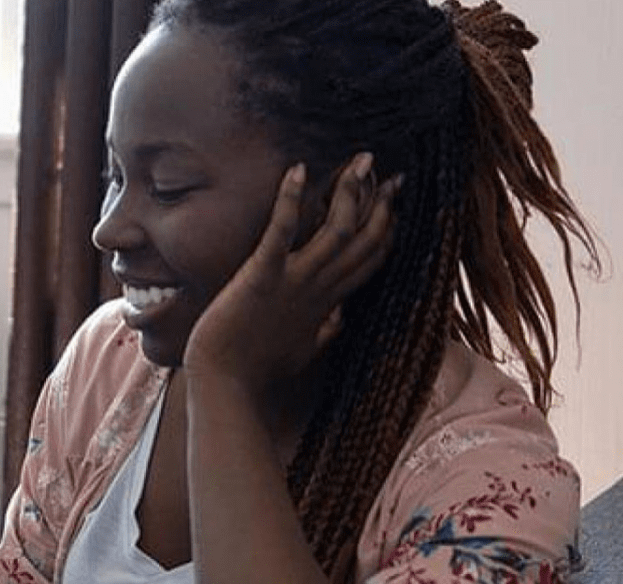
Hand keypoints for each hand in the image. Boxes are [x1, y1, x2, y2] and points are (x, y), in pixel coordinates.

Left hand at [182, 153, 399, 388]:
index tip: (397, 202)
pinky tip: (298, 170)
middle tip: (391, 172)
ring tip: (359, 161)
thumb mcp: (302, 348)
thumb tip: (340, 320)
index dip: (389, 229)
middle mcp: (319, 288)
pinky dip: (291, 199)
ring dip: (350, 194)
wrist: (225, 382)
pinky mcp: (262, 276)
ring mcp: (294, 282)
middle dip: (381, 204)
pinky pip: (282, 232)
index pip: (371, 259)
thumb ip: (325, 330)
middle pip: (365, 240)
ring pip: (337, 231)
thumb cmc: (257, 367)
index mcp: (328, 302)